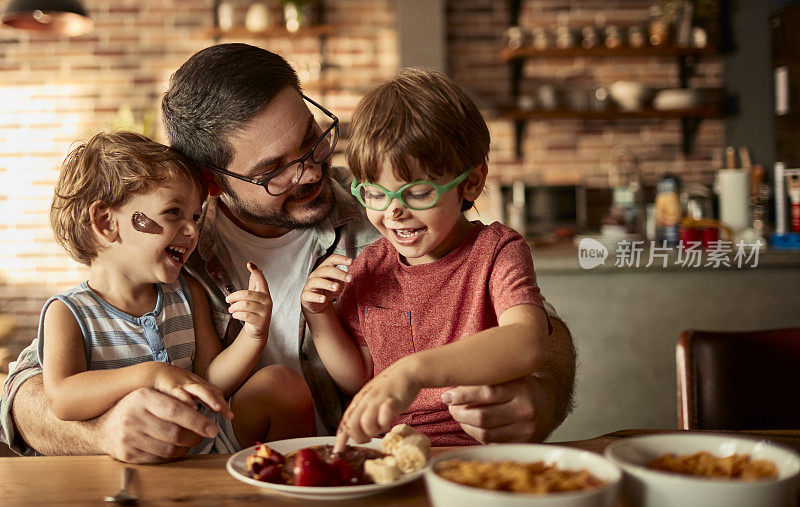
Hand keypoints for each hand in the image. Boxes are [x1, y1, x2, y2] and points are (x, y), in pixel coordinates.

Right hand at [99, 387, 220, 462]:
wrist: (103, 428)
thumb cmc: (134, 409)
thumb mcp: (149, 396)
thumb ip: (173, 401)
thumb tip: (203, 412)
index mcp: (142, 397)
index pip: (177, 411)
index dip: (198, 421)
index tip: (213, 428)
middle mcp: (134, 417)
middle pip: (175, 433)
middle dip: (195, 437)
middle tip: (205, 436)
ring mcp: (129, 437)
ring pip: (169, 449)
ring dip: (185, 448)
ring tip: (191, 442)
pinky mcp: (128, 454)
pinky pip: (158, 459)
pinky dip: (172, 456)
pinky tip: (176, 449)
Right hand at [153, 362, 232, 418]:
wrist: (152, 373)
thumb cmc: (171, 385)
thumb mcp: (189, 390)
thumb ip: (201, 398)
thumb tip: (214, 410)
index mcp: (198, 385)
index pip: (214, 393)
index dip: (222, 403)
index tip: (230, 416)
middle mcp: (193, 383)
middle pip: (211, 392)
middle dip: (220, 402)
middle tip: (228, 414)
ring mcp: (183, 384)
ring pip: (199, 390)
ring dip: (209, 399)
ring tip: (216, 409)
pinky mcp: (170, 387)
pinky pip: (179, 393)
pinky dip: (186, 401)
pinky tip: (192, 409)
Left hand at [226, 261, 271, 339]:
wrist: (258, 329)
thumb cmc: (255, 311)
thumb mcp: (255, 296)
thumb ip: (256, 283)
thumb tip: (257, 268)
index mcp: (264, 293)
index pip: (261, 280)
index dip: (255, 271)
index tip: (249, 263)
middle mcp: (267, 301)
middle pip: (247, 294)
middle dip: (234, 296)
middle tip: (227, 299)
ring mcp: (265, 312)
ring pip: (245, 305)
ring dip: (234, 307)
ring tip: (231, 309)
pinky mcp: (260, 321)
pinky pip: (245, 315)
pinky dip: (237, 314)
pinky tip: (235, 315)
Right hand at [301, 254, 351, 313]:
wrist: (316, 303)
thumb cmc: (327, 290)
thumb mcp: (337, 284)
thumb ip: (341, 280)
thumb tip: (345, 278)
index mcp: (325, 268)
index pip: (331, 259)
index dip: (341, 259)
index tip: (351, 261)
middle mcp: (316, 274)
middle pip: (326, 270)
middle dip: (338, 273)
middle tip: (349, 278)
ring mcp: (310, 284)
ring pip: (316, 281)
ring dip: (327, 284)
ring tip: (337, 287)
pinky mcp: (306, 295)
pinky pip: (309, 295)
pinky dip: (317, 297)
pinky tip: (324, 299)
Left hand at [337, 359, 418, 444]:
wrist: (407, 371)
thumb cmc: (391, 388)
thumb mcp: (372, 398)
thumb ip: (363, 412)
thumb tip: (355, 430)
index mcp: (359, 400)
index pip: (345, 421)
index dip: (341, 438)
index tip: (338, 451)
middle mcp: (365, 400)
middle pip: (352, 425)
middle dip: (358, 438)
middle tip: (368, 439)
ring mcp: (377, 400)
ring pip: (365, 423)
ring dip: (372, 432)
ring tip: (380, 428)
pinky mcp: (391, 400)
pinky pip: (383, 416)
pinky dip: (384, 424)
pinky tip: (388, 422)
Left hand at [442, 376, 557, 442]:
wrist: (551, 403)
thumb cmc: (523, 385)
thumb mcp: (511, 375)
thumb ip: (488, 376)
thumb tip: (454, 379)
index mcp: (521, 388)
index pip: (486, 392)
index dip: (462, 395)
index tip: (446, 396)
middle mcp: (524, 409)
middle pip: (483, 415)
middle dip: (460, 412)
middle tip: (450, 407)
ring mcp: (525, 429)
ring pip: (485, 432)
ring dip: (465, 425)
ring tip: (457, 415)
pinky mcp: (522, 442)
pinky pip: (492, 441)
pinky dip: (476, 434)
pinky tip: (469, 426)